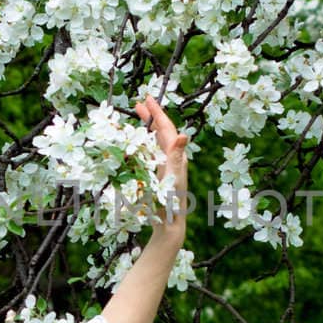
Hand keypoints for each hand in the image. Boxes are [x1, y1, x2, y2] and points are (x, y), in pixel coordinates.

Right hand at [134, 94, 188, 232]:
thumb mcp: (172, 177)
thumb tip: (183, 135)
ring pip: (157, 140)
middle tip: (139, 103)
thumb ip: (176, 156)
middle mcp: (173, 158)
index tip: (146, 98)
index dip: (157, 112)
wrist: (170, 224)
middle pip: (162, 131)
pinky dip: (145, 142)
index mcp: (176, 156)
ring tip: (139, 115)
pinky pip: (153, 152)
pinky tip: (138, 141)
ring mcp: (167, 166)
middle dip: (152, 116)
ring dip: (148, 127)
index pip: (166, 128)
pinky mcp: (161, 174)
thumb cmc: (170, 202)